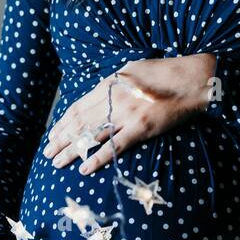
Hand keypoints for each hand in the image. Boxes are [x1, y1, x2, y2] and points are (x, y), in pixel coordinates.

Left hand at [42, 54, 216, 175]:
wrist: (192, 79)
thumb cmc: (163, 73)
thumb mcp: (130, 70)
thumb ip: (112, 84)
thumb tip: (98, 95)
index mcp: (109, 84)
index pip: (77, 107)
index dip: (61, 123)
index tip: (51, 134)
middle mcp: (113, 99)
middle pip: (79, 123)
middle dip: (60, 139)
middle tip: (48, 152)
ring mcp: (126, 114)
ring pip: (91, 136)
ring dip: (71, 150)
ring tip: (57, 162)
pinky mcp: (140, 128)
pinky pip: (113, 147)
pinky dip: (96, 159)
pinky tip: (83, 168)